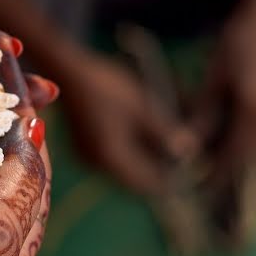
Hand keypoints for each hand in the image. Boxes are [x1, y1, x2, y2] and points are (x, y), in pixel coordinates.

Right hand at [59, 52, 179, 194]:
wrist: (67, 71)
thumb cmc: (106, 86)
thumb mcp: (142, 107)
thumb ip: (164, 133)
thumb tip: (188, 152)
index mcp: (112, 158)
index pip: (147, 184)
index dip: (170, 179)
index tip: (188, 164)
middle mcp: (97, 165)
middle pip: (136, 178)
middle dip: (157, 166)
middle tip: (177, 147)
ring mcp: (87, 158)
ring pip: (124, 169)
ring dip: (144, 158)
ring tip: (161, 136)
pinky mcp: (83, 149)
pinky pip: (112, 159)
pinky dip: (128, 151)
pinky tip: (138, 132)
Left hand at [194, 10, 255, 184]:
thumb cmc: (237, 44)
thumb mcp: (215, 78)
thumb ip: (205, 113)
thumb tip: (187, 146)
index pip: (237, 152)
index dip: (218, 174)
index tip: (199, 192)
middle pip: (249, 159)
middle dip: (228, 180)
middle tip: (205, 200)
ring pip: (254, 153)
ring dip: (234, 170)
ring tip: (212, 190)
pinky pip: (255, 142)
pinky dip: (238, 154)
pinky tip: (219, 161)